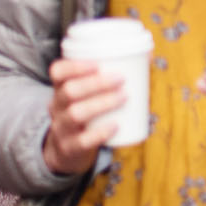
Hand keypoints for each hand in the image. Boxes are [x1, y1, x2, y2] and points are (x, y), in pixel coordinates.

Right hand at [44, 59, 124, 175]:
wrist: (67, 150)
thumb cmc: (87, 113)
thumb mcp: (90, 95)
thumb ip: (113, 75)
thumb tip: (148, 54)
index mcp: (61, 89)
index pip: (57, 72)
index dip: (74, 66)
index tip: (97, 63)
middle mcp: (57, 106)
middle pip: (69, 91)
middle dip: (96, 83)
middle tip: (121, 79)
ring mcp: (61, 128)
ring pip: (75, 113)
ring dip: (101, 103)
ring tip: (124, 97)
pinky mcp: (70, 147)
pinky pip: (81, 140)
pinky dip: (100, 133)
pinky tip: (116, 125)